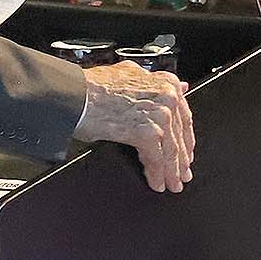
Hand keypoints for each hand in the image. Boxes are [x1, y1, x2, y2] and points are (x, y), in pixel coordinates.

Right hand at [75, 62, 194, 191]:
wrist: (74, 94)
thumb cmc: (93, 87)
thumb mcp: (131, 75)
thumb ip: (156, 84)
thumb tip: (181, 86)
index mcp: (164, 83)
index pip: (183, 116)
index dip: (185, 138)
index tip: (186, 152)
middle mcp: (166, 97)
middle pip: (179, 135)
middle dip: (181, 159)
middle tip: (182, 174)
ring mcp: (159, 115)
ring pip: (171, 150)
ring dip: (172, 172)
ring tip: (172, 184)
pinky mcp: (147, 133)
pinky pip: (156, 159)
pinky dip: (157, 174)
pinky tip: (157, 183)